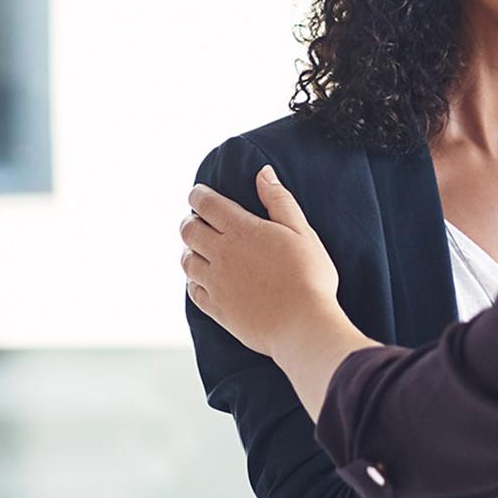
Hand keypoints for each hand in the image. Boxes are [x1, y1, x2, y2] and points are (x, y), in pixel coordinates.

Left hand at [181, 165, 341, 356]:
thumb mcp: (302, 232)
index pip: (207, 204)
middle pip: (189, 230)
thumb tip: (263, 173)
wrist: (304, 325)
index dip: (198, 195)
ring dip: (190, 251)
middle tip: (197, 221)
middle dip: (190, 221)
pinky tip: (204, 281)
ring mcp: (216, 283)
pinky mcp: (217, 309)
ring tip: (199, 250)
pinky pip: (193, 291)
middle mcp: (222, 254)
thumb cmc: (310, 277)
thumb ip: (280, 201)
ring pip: (187, 261)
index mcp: (242, 231)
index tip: (198, 194)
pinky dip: (194, 282)